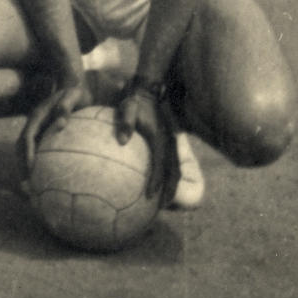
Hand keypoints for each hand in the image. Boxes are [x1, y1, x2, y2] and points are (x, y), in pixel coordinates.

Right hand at [16, 76, 94, 190]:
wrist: (72, 80)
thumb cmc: (76, 89)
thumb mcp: (73, 94)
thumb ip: (66, 106)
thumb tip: (62, 122)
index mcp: (37, 116)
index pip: (26, 139)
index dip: (26, 157)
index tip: (30, 174)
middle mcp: (34, 124)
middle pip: (21, 149)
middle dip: (22, 169)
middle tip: (28, 192)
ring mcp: (37, 129)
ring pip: (26, 152)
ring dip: (27, 170)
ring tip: (34, 192)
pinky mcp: (44, 134)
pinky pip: (37, 151)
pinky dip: (37, 166)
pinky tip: (49, 181)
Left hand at [115, 83, 178, 204]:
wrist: (149, 90)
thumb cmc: (135, 100)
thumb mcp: (128, 107)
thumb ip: (125, 122)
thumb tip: (121, 140)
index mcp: (160, 139)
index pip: (161, 165)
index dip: (157, 182)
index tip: (151, 197)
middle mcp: (169, 143)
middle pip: (174, 172)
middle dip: (170, 191)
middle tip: (161, 207)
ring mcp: (172, 143)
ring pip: (176, 169)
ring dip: (172, 186)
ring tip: (162, 201)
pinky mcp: (169, 143)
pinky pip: (171, 163)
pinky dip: (168, 176)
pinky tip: (156, 184)